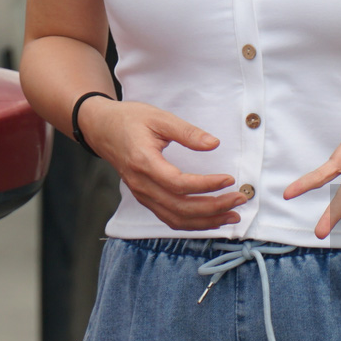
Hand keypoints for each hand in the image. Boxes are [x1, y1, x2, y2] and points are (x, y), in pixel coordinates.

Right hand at [77, 98, 245, 231]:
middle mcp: (141, 184)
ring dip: (206, 221)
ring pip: (176, 219)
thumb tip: (214, 144)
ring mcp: (142, 194)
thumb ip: (187, 132)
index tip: (229, 179)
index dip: (206, 185)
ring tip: (232, 215)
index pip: (179, 184)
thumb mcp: (159, 117)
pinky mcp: (145, 198)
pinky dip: (192, 223)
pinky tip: (211, 218)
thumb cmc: (129, 119)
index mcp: (144, 162)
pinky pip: (169, 218)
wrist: (101, 128)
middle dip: (213, 207)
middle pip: (180, 207)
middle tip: (239, 199)